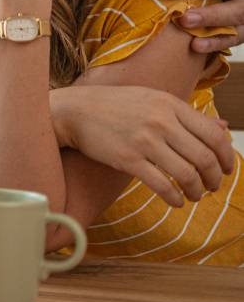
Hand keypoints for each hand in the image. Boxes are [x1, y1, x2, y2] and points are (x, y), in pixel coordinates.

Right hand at [53, 85, 233, 206]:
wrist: (74, 110)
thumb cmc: (114, 105)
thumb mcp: (153, 100)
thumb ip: (187, 115)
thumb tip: (223, 127)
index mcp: (170, 104)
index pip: (213, 135)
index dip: (227, 157)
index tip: (226, 169)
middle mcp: (160, 121)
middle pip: (204, 157)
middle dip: (214, 178)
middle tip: (212, 186)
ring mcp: (144, 141)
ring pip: (186, 174)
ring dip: (196, 190)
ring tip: (194, 195)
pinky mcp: (127, 159)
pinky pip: (161, 185)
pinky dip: (174, 198)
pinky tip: (175, 201)